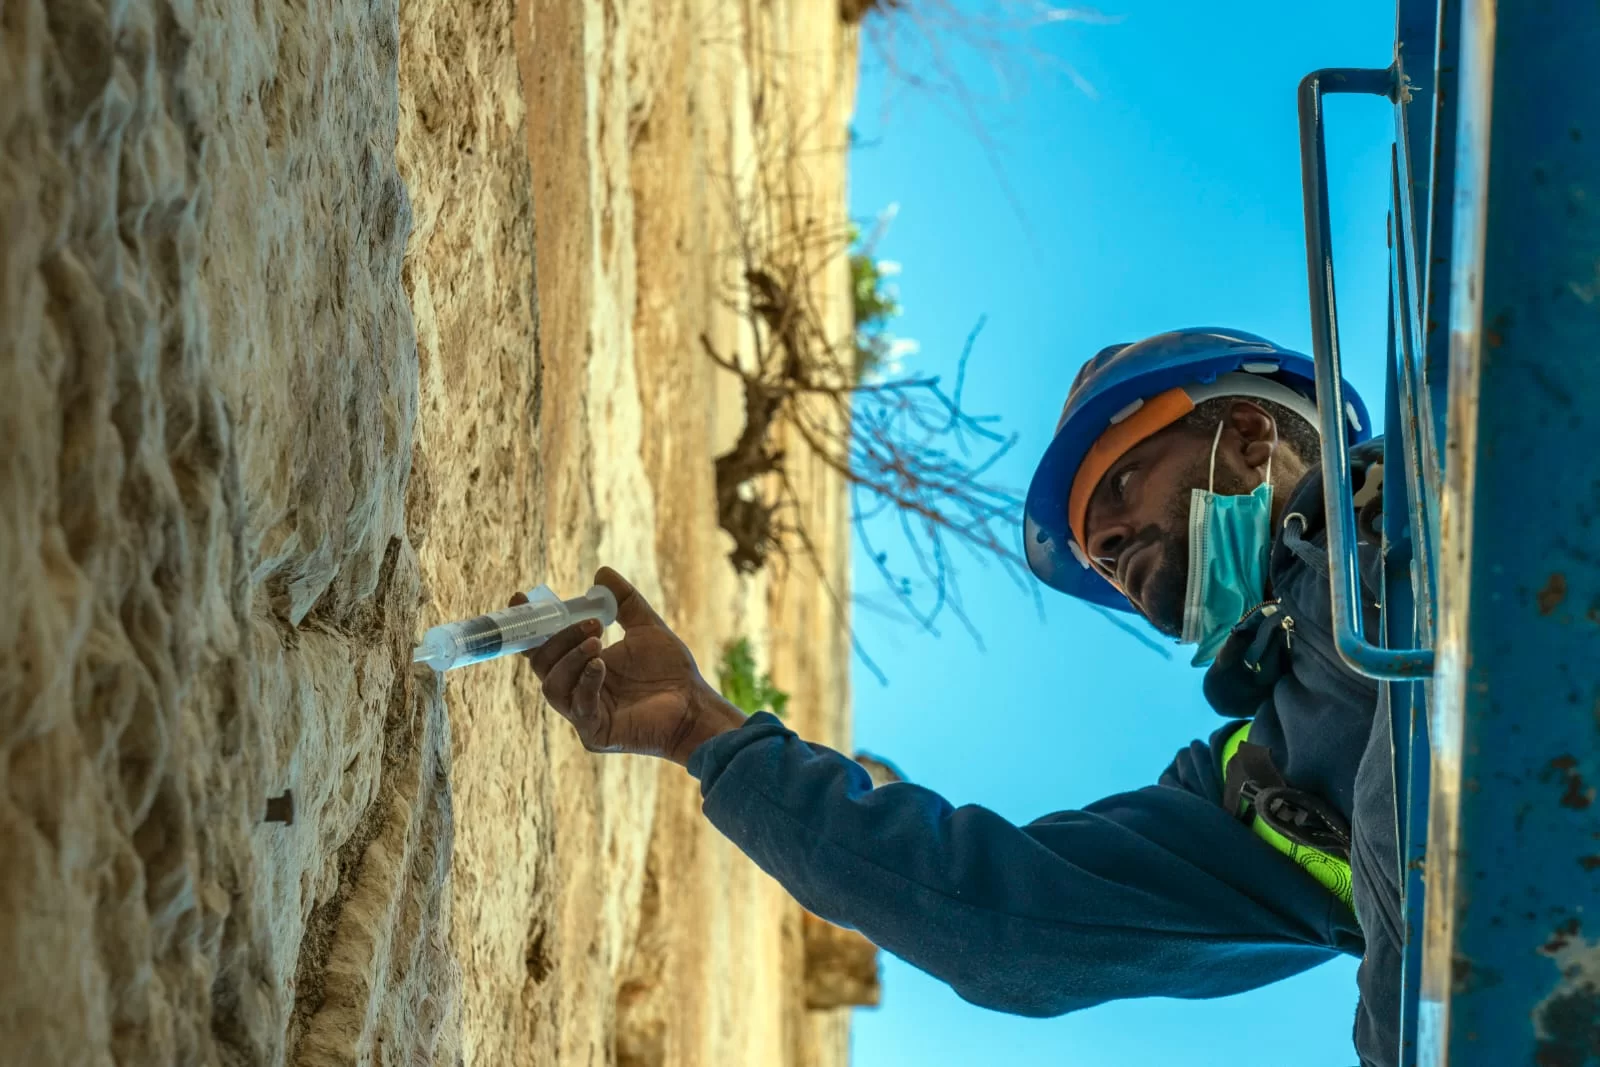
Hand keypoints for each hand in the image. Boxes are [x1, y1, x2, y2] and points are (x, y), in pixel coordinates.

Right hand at [516, 567, 746, 764]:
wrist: (694, 706)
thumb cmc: (672, 672)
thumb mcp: (646, 627)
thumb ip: (623, 601)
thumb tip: (601, 572)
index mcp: (581, 667)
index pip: (543, 647)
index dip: (528, 626)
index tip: (520, 600)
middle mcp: (577, 690)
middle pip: (542, 665)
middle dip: (559, 639)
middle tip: (592, 623)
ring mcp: (583, 714)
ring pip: (552, 686)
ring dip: (570, 659)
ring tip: (597, 642)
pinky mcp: (595, 733)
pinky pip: (577, 706)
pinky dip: (585, 681)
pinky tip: (601, 665)